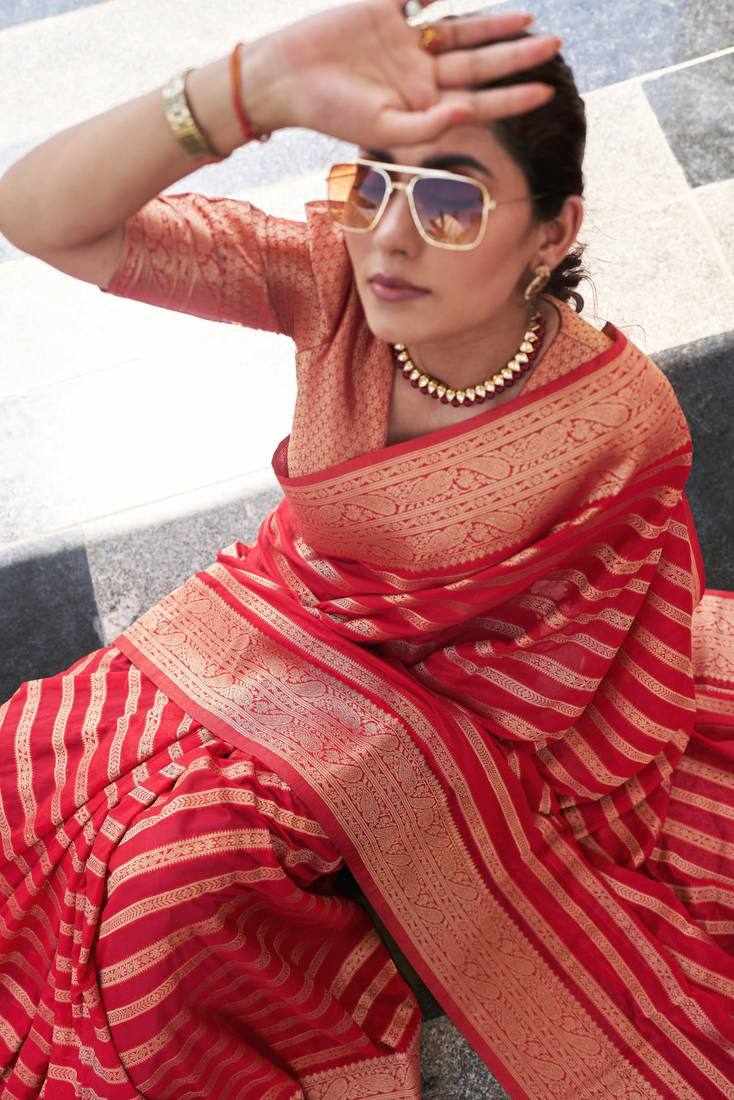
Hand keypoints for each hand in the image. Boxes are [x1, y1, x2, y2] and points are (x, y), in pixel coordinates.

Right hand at [257, 0, 559, 146]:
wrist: (285, 78)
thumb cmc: (331, 113)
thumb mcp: (382, 129)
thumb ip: (427, 126)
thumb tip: (467, 112)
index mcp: (421, 105)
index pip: (477, 101)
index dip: (511, 98)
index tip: (546, 92)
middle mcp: (419, 73)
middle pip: (477, 63)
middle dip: (515, 56)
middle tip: (555, 45)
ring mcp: (405, 41)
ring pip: (459, 28)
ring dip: (492, 23)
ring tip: (528, 17)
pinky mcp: (385, 10)